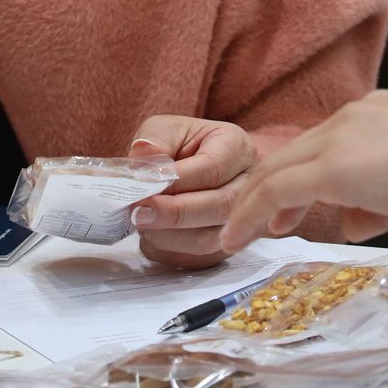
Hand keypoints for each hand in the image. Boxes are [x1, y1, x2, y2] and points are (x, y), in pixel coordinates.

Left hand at [127, 116, 257, 268]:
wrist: (187, 166)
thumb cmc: (178, 145)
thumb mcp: (164, 129)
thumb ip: (154, 140)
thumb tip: (143, 154)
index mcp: (237, 146)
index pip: (213, 167)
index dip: (178, 181)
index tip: (145, 186)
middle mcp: (249, 184)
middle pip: (221, 207)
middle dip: (175, 213)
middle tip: (139, 212)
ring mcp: (242, 219)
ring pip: (213, 238)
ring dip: (171, 237)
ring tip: (142, 223)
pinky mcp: (227, 245)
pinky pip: (201, 258)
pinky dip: (171, 251)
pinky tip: (152, 236)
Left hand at [221, 92, 387, 252]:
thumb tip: (356, 222)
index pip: (336, 141)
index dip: (311, 174)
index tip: (300, 202)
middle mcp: (360, 114)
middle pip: (299, 153)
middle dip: (273, 188)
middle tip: (259, 219)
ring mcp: (344, 137)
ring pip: (281, 170)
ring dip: (258, 203)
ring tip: (241, 232)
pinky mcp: (332, 166)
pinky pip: (275, 192)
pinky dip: (250, 215)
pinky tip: (238, 238)